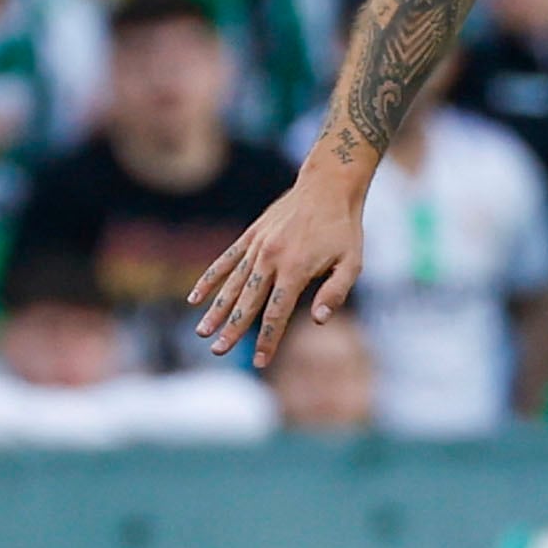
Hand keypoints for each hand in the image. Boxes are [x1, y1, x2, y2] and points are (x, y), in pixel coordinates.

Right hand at [189, 170, 366, 364]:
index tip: (260, 361)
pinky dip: (210, 279)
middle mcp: (271, 259)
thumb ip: (335, 292)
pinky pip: (226, 261)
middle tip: (218, 351)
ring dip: (216, 309)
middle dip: (233, 330)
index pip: (277, 313)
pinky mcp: (251, 236)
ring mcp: (258, 247)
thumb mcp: (352, 262)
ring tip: (202, 332)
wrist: (328, 186)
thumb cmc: (344, 228)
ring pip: (232, 284)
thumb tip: (319, 321)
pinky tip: (195, 297)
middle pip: (248, 302)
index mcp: (296, 270)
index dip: (268, 339)